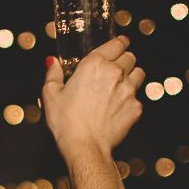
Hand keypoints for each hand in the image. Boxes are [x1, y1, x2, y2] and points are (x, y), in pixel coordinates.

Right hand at [41, 36, 144, 158]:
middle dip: (124, 60)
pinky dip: (130, 100)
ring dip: (131, 76)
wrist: (85, 146)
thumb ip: (53, 74)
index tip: (120, 43)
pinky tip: (117, 108)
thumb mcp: (50, 94)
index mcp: (94, 64)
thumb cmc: (66, 121)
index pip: (117, 43)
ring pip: (139, 73)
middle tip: (115, 68)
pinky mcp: (136, 107)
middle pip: (130, 57)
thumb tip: (53, 63)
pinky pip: (138, 97)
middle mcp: (115, 73)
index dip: (119, 42)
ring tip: (120, 86)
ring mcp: (129, 90)